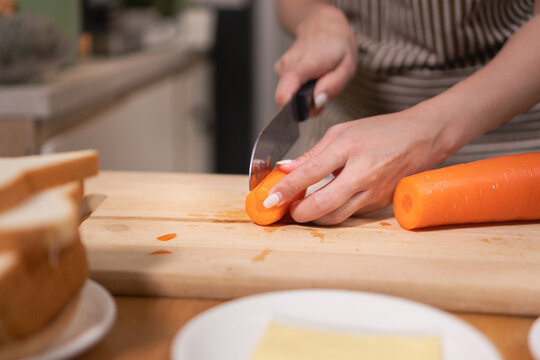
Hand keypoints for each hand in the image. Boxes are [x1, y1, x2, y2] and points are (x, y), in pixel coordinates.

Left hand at [265, 107, 454, 224]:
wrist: (422, 138)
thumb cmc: (381, 131)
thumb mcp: (342, 132)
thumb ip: (313, 153)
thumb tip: (286, 169)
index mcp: (349, 148)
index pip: (311, 173)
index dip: (287, 189)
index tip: (270, 199)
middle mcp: (362, 174)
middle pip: (323, 205)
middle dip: (299, 213)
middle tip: (285, 209)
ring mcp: (373, 192)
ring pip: (336, 216)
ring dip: (314, 217)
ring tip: (301, 208)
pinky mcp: (379, 204)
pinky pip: (350, 214)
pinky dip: (332, 212)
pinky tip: (323, 204)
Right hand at [274, 3, 356, 110]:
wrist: (323, 25)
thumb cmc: (338, 46)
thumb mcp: (347, 66)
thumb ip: (333, 85)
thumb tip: (317, 102)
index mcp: (303, 65)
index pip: (284, 95)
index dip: (292, 110)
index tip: (308, 110)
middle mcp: (287, 66)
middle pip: (287, 100)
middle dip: (306, 105)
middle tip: (323, 91)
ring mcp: (281, 67)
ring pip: (289, 95)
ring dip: (306, 96)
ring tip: (319, 80)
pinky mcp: (280, 70)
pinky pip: (289, 89)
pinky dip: (301, 88)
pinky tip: (312, 76)